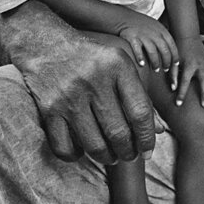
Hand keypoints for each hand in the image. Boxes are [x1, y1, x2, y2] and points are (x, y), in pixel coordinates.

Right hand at [12, 26, 156, 164]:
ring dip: (107, 158)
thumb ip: (139, 95)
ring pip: (94, 145)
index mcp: (117, 66)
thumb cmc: (92, 59)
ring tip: (111, 156)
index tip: (147, 150)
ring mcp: (69, 95)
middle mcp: (94, 80)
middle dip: (128, 152)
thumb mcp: (120, 66)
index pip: (140, 112)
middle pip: (118, 132)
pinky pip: (66, 148)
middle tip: (129, 155)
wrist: (46, 45)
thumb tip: (157, 131)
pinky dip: (77, 155)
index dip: (147, 138)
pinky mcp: (49, 109)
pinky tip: (83, 149)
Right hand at [114, 15, 178, 73]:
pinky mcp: (132, 38)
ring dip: (155, 62)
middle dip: (166, 61)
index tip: (175, 64)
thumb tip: (173, 51)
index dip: (175, 56)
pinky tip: (142, 64)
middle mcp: (154, 33)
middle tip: (166, 69)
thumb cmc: (144, 26)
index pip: (172, 45)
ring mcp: (143, 35)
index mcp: (162, 31)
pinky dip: (140, 58)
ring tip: (156, 69)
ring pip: (152, 51)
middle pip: (164, 50)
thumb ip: (164, 37)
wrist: (126, 18)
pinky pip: (137, 49)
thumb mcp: (157, 27)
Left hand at [171, 36, 203, 107]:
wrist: (188, 37)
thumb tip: (173, 89)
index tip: (178, 104)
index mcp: (189, 65)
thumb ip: (173, 75)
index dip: (181, 94)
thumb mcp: (174, 62)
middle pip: (203, 82)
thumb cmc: (179, 51)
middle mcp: (200, 65)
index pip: (184, 83)